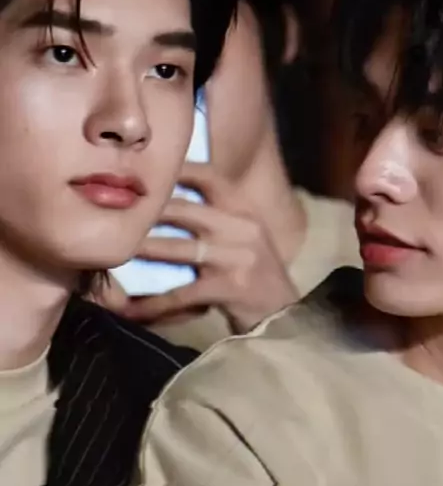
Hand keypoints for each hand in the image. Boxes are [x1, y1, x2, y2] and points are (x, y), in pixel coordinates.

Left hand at [119, 164, 299, 333]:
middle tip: (116, 213)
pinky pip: (183, 294)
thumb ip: (220, 220)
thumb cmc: (258, 278)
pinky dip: (156, 303)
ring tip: (116, 253)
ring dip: (144, 251)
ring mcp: (236, 258)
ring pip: (179, 249)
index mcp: (244, 212)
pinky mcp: (229, 289)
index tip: (146, 168)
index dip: (177, 170)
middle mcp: (242, 229)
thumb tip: (172, 205)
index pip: (210, 178)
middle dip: (147, 212)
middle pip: (185, 210)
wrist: (285, 317)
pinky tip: (133, 309)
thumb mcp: (247, 240)